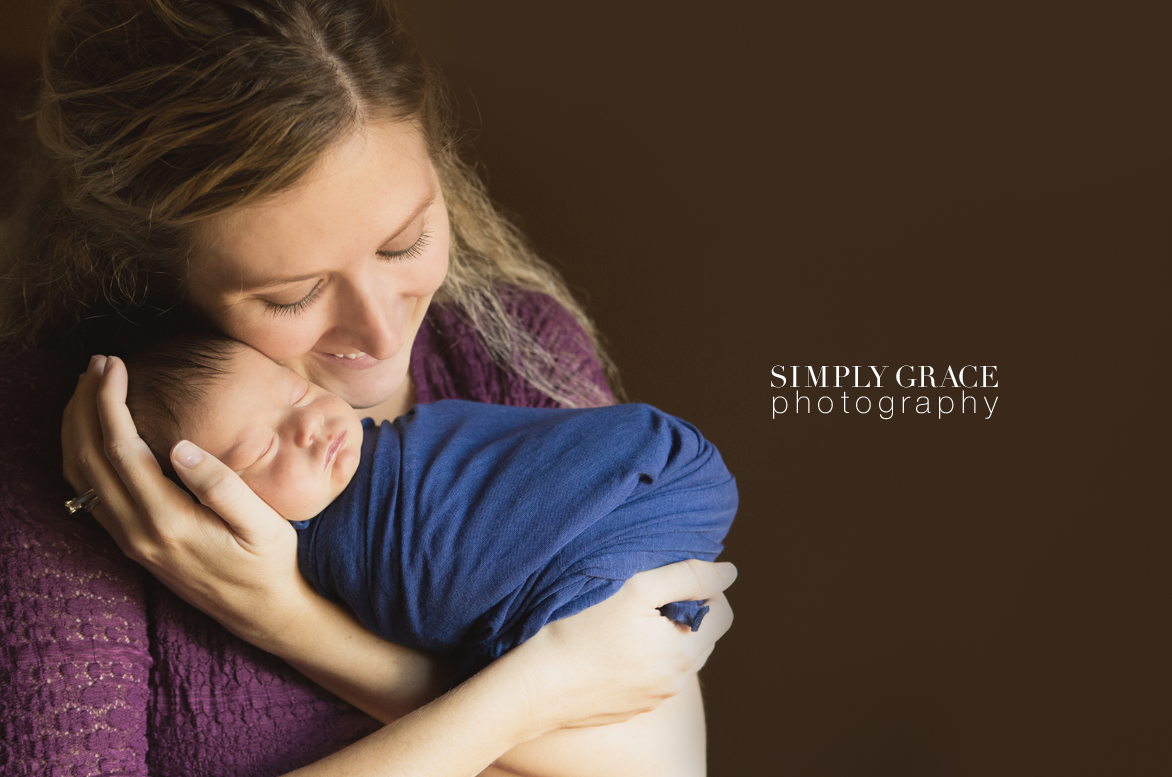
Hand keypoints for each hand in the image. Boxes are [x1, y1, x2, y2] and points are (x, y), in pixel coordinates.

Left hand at [61, 354, 309, 642]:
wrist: (265, 614)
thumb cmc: (271, 564)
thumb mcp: (263, 525)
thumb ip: (221, 486)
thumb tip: (182, 445)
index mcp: (167, 521)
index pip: (120, 449)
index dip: (110, 401)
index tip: (114, 364)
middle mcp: (137, 533)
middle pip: (87, 458)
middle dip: (84, 404)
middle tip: (97, 364)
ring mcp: (130, 541)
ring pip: (79, 477)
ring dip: (76, 428)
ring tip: (89, 389)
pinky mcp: (133, 544)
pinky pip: (89, 494)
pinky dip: (81, 455)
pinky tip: (94, 434)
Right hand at [500, 559, 735, 734]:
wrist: (533, 686)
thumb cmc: (581, 630)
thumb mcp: (637, 588)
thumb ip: (687, 575)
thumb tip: (729, 572)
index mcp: (684, 653)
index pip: (723, 613)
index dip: (702, 588)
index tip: (668, 578)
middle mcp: (674, 683)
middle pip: (699, 636)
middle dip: (682, 612)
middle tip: (643, 596)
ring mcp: (650, 700)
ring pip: (672, 657)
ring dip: (660, 635)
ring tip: (623, 619)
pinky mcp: (626, 709)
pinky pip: (648, 676)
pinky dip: (639, 657)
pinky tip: (607, 646)